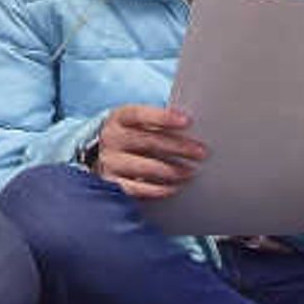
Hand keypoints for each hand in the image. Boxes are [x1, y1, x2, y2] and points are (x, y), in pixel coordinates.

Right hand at [89, 102, 207, 200]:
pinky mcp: (112, 183)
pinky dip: (158, 189)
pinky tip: (175, 187)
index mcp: (119, 117)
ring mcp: (110, 162)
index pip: (141, 115)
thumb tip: (192, 130)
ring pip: (143, 167)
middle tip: (201, 152)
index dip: (164, 117)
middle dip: (177, 147)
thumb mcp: (138, 122)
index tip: (187, 121)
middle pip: (147, 142)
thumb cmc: (131, 135)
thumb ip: (159, 123)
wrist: (103, 155)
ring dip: (171, 170)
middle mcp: (111, 139)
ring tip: (191, 172)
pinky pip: (137, 189)